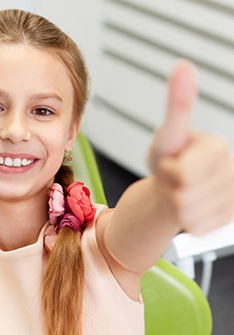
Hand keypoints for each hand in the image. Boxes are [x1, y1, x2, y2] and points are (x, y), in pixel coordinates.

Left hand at [148, 60, 233, 234]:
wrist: (171, 187)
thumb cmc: (168, 159)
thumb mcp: (167, 135)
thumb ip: (177, 104)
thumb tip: (182, 66)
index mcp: (217, 148)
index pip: (185, 172)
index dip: (169, 170)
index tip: (173, 161)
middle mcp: (231, 172)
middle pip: (185, 195)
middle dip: (170, 188)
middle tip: (173, 177)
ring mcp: (232, 197)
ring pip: (189, 214)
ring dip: (176, 205)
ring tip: (180, 190)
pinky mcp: (228, 218)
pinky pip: (196, 227)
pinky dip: (185, 220)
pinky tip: (190, 205)